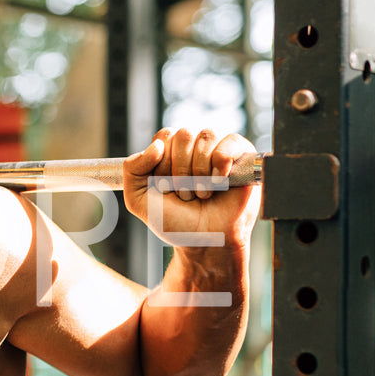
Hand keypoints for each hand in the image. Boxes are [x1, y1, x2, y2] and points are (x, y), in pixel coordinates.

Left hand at [122, 128, 259, 250]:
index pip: (164, 136)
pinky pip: (231, 142)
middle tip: (185, 194)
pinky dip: (221, 164)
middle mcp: (194, 147)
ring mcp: (218, 149)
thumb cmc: (174, 221)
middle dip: (180, 171)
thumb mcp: (139, 200)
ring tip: (202, 194)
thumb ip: (132, 169)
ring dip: (200, 172)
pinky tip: (219, 183)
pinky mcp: (242, 156)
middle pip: (183, 135)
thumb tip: (156, 145)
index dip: (162, 163)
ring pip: (206, 137)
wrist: (205, 241)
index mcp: (169, 152)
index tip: (166, 187)